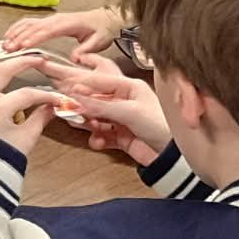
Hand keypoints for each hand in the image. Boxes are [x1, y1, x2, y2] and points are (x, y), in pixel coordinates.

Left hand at [0, 56, 64, 158]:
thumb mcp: (25, 141)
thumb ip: (40, 119)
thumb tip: (52, 107)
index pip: (25, 94)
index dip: (44, 95)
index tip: (56, 98)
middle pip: (0, 71)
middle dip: (20, 63)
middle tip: (36, 58)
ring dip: (7, 86)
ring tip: (23, 94)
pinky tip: (4, 108)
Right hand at [2, 7, 119, 58]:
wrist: (105, 19)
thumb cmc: (102, 29)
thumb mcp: (99, 41)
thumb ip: (86, 49)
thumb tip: (75, 57)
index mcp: (66, 23)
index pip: (46, 31)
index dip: (34, 38)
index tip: (23, 46)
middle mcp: (56, 19)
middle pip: (33, 27)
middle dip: (18, 37)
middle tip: (7, 48)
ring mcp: (51, 19)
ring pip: (28, 24)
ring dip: (15, 33)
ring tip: (5, 44)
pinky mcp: (49, 21)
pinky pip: (30, 22)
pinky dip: (18, 28)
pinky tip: (10, 35)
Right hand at [38, 57, 166, 163]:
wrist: (172, 156)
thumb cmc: (160, 126)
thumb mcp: (128, 111)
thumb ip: (100, 106)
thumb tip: (76, 98)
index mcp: (130, 88)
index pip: (100, 81)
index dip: (82, 85)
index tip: (66, 89)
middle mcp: (124, 101)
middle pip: (95, 100)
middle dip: (83, 106)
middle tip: (71, 111)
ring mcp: (122, 120)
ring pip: (96, 118)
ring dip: (89, 123)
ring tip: (87, 126)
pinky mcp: (121, 137)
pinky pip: (101, 135)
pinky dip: (97, 139)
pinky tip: (98, 141)